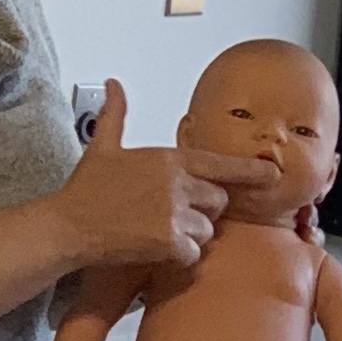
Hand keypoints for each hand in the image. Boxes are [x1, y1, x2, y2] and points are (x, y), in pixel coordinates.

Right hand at [58, 81, 273, 273]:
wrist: (67, 225)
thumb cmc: (85, 190)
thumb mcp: (102, 146)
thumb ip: (116, 114)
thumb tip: (113, 84)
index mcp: (168, 159)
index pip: (220, 163)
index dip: (250, 170)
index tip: (274, 174)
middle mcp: (177, 183)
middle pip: (218, 200)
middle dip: (203, 210)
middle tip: (171, 213)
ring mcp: (174, 212)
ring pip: (207, 230)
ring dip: (189, 235)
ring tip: (156, 231)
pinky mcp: (168, 241)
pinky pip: (192, 253)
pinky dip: (178, 257)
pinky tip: (154, 250)